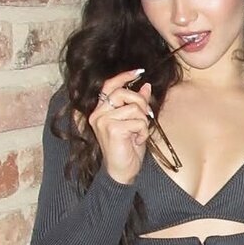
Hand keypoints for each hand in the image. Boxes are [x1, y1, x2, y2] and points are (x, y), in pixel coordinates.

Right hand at [89, 69, 154, 184]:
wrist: (122, 173)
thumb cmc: (127, 150)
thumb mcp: (134, 124)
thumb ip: (137, 105)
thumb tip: (145, 86)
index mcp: (100, 111)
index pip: (110, 86)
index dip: (124, 76)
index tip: (139, 71)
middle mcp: (98, 114)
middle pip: (123, 93)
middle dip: (140, 103)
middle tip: (145, 117)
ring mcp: (103, 121)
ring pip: (134, 109)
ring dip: (143, 123)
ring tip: (138, 135)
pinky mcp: (112, 129)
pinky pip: (137, 121)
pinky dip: (143, 132)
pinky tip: (137, 141)